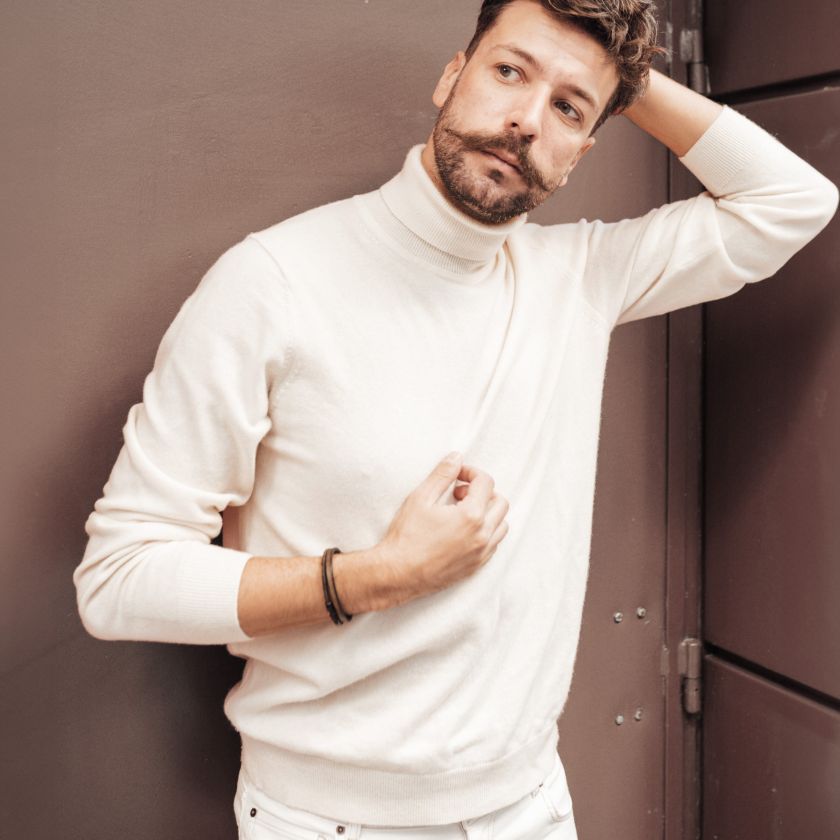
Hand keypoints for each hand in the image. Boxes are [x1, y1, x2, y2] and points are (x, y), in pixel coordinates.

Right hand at [377, 451, 509, 601]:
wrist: (398, 573)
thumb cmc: (407, 536)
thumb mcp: (421, 498)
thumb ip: (442, 475)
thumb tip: (456, 457)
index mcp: (471, 516)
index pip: (486, 482)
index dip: (471, 472)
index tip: (456, 475)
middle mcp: (482, 535)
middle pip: (501, 502)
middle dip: (483, 491)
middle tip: (459, 492)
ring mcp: (481, 553)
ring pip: (501, 525)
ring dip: (488, 512)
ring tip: (463, 511)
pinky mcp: (476, 567)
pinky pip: (494, 544)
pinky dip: (486, 531)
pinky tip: (463, 529)